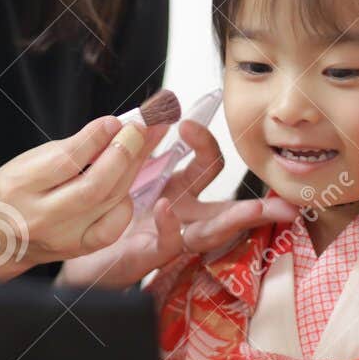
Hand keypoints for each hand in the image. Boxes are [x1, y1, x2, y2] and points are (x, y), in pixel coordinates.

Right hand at [0, 116, 170, 268]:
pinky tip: (128, 184)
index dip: (95, 139)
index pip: (65, 162)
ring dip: (132, 169)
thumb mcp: (29, 160)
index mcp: (20, 186)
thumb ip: (70, 148)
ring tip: (144, 144)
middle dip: (122, 154)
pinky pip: (113, 227)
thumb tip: (112, 129)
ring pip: (108, 202)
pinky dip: (125, 202)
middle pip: (93, 187)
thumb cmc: (15, 189)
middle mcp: (41, 217)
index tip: (113, 122)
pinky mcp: (79, 249)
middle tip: (138, 130)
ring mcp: (62, 237)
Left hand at [53, 118, 299, 287]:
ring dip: (233, 221)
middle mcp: (182, 213)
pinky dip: (170, 224)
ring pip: (210, 231)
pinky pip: (169, 241)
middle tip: (282, 203)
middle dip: (256, 207)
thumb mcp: (127, 167)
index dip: (206, 144)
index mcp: (179, 189)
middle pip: (226, 209)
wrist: (76, 245)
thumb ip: (144, 142)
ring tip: (253, 210)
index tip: (190, 121)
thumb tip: (157, 105)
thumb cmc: (107, 207)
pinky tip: (166, 208)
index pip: (207, 166)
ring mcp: (171, 236)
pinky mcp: (150, 254)